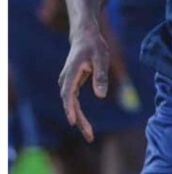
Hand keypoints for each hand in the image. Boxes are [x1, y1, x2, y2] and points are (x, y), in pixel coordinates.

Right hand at [59, 26, 109, 141]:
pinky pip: (73, 102)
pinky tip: (84, 124)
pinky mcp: (71, 84)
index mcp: (71, 73)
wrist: (85, 36)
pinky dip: (78, 113)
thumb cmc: (94, 46)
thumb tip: (101, 96)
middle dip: (78, 120)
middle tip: (90, 136)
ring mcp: (67, 83)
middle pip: (69, 103)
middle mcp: (66, 80)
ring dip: (78, 119)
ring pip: (70, 104)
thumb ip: (101, 76)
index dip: (70, 108)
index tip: (73, 122)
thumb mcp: (102, 58)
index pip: (68, 94)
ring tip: (89, 135)